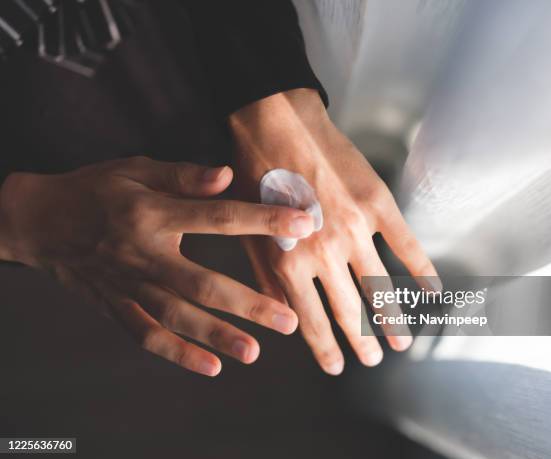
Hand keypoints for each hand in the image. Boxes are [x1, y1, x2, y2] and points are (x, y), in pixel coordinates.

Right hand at [0, 157, 314, 375]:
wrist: (39, 220)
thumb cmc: (95, 189)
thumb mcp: (136, 169)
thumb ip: (183, 175)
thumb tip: (228, 175)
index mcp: (153, 214)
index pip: (219, 218)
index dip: (264, 220)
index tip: (304, 225)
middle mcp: (143, 254)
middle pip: (202, 283)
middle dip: (248, 303)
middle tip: (288, 319)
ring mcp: (128, 285)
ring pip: (177, 316)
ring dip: (216, 336)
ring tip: (255, 352)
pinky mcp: (116, 306)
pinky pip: (147, 335)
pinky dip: (177, 354)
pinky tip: (211, 366)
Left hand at [229, 89, 439, 374]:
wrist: (276, 121)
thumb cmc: (253, 174)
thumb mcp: (247, 231)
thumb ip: (265, 276)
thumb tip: (282, 314)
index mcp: (289, 262)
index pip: (312, 320)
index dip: (325, 348)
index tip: (335, 368)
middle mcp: (325, 253)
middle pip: (350, 310)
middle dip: (361, 342)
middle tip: (372, 361)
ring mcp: (355, 229)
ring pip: (380, 287)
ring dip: (392, 321)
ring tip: (401, 343)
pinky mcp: (377, 204)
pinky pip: (407, 246)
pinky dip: (421, 272)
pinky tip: (432, 293)